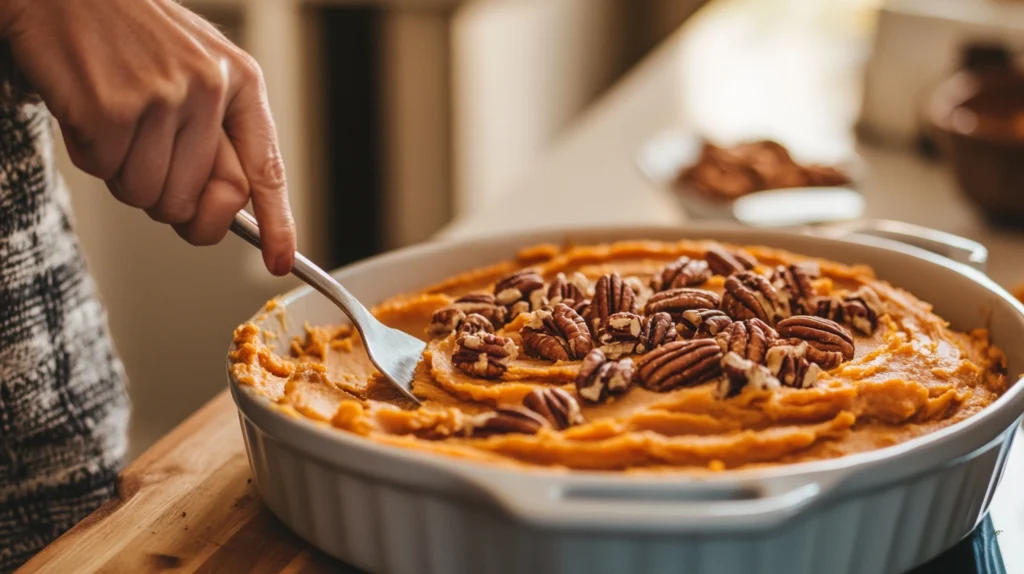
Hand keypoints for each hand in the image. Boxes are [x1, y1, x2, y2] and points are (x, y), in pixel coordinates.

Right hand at [1, 0, 295, 274]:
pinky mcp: (113, 108)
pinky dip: (90, 153)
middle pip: (198, 203)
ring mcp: (163, 97)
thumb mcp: (194, 71)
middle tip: (146, 160)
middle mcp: (211, 88)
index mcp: (241, 81)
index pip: (266, 169)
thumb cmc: (129, 35)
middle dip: (168, 201)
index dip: (276, 224)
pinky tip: (89, 109)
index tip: (279, 261)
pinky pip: (104, 173)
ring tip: (115, 120)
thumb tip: (221, 215)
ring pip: (149, 197)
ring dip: (123, 173)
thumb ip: (214, 135)